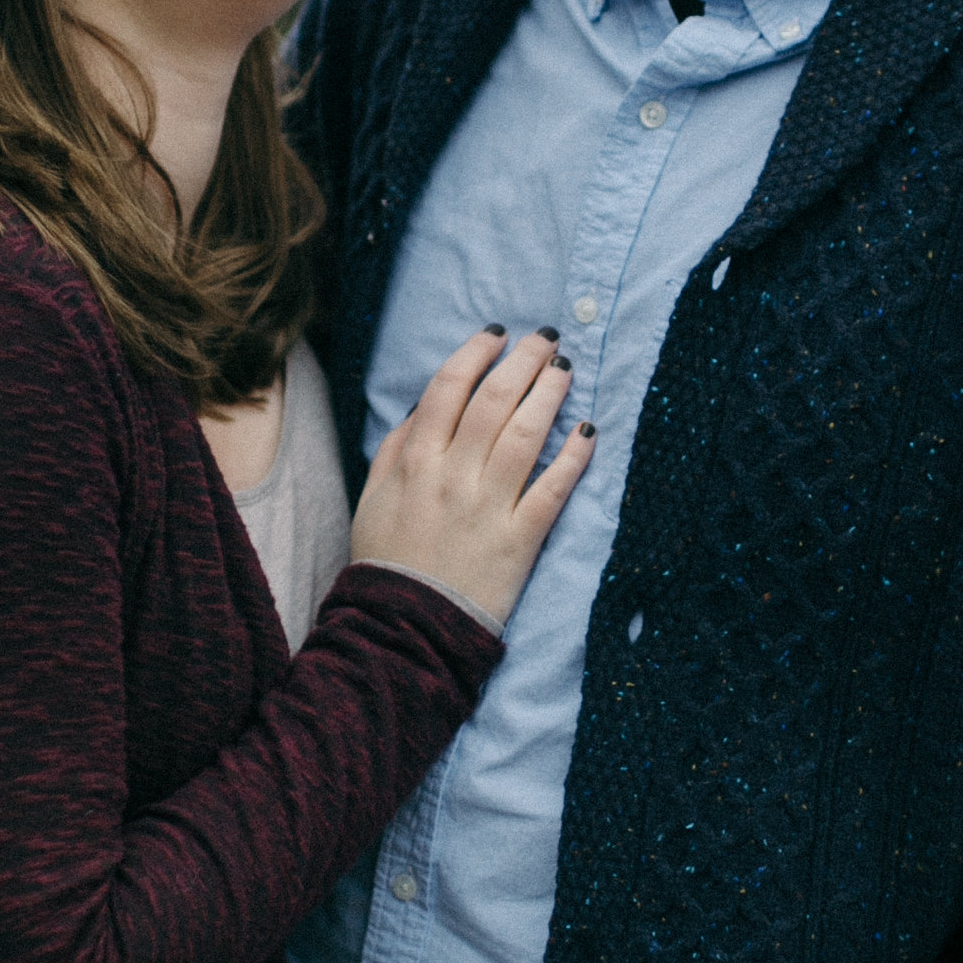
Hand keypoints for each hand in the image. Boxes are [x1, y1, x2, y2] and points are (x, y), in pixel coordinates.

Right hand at [349, 329, 594, 631]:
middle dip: (524, 362)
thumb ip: (398, 446)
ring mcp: (488, 507)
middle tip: (547, 340)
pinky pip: (552, 491)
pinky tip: (587, 432)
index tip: (496, 335)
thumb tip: (427, 405)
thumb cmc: (388, 558)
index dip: (475, 354)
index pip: (449, 389)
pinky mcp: (519, 540)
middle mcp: (453, 476)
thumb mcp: (375, 495)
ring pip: (526, 435)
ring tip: (566, 371)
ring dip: (550, 395)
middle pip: (495, 401)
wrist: (402, 627)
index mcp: (416, 461)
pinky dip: (573, 458)